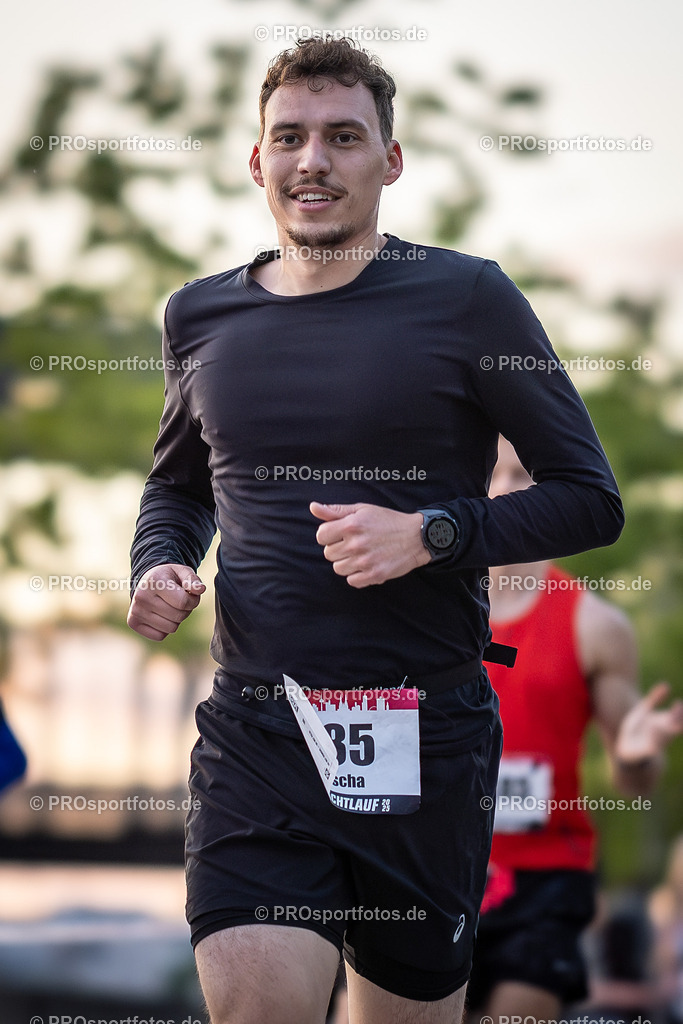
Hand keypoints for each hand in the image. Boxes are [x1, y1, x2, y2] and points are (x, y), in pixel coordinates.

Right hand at [127, 563, 205, 640]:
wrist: (147, 582)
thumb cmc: (168, 577)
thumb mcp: (182, 572)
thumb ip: (192, 579)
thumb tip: (200, 589)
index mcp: (154, 581)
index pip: (183, 602)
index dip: (193, 601)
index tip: (190, 595)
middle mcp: (141, 596)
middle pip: (178, 616)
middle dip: (185, 610)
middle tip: (178, 601)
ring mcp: (135, 611)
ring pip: (171, 628)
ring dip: (176, 620)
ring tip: (170, 607)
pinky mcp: (133, 622)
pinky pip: (160, 636)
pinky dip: (164, 629)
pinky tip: (160, 615)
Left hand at [310, 501, 429, 588]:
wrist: (416, 537)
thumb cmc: (388, 521)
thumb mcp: (362, 510)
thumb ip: (335, 511)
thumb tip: (313, 507)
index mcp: (351, 525)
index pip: (321, 536)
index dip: (329, 535)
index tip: (340, 534)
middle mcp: (356, 543)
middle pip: (328, 553)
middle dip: (338, 548)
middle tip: (355, 543)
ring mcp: (365, 561)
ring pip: (338, 568)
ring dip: (347, 563)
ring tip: (361, 554)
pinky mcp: (374, 575)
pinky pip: (351, 581)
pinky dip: (357, 575)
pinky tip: (367, 565)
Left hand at [615, 682, 682, 765]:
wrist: (627, 747)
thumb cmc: (638, 727)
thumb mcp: (644, 710)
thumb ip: (655, 698)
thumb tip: (667, 685)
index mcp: (664, 723)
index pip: (676, 717)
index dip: (679, 712)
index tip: (678, 703)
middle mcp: (662, 733)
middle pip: (674, 727)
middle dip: (676, 720)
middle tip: (677, 709)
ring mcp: (655, 742)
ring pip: (664, 738)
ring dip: (665, 731)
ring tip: (660, 723)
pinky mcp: (646, 751)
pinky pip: (652, 749)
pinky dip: (653, 744)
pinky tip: (652, 738)